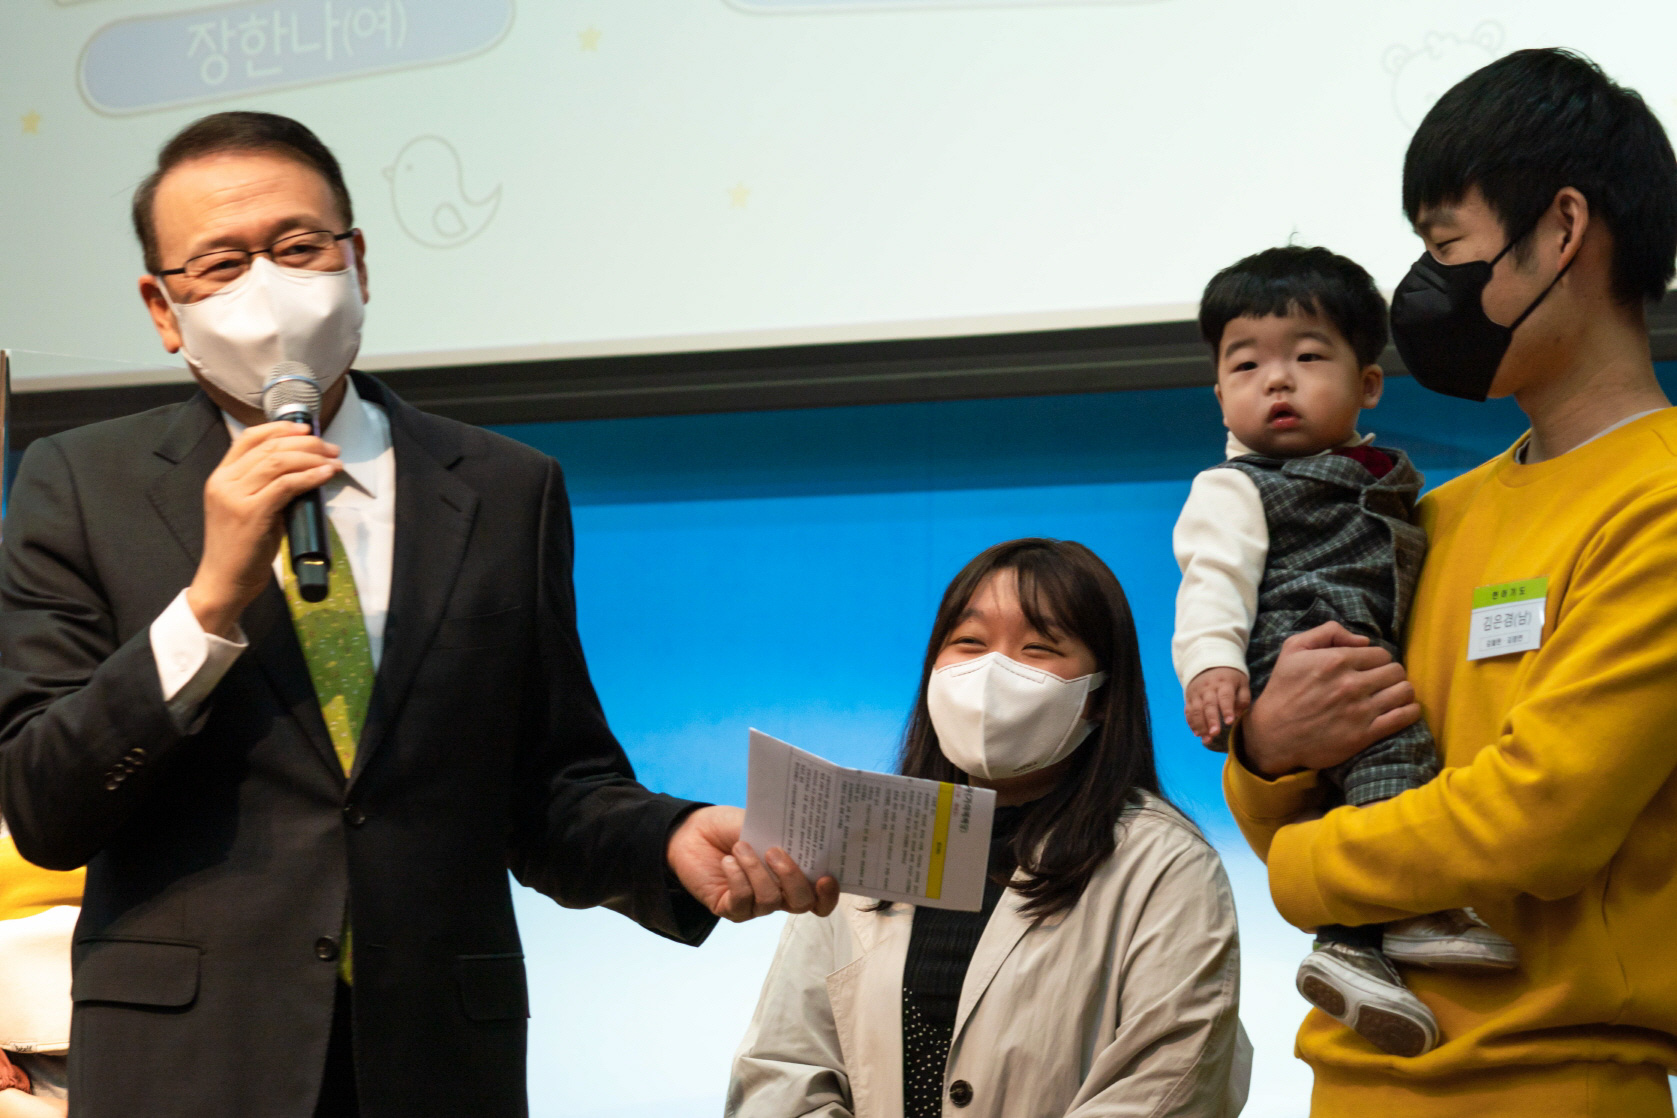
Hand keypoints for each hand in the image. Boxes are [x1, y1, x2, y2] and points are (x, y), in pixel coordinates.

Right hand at [188, 422, 341, 637]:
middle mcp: (223, 482)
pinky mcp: (250, 513)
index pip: (249, 438)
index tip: (305, 428)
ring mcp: (234, 496)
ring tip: (334, 461)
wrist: (224, 581)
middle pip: (270, 448)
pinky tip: (326, 474)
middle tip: (331, 448)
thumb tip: (303, 469)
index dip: (279, 428)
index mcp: (219, 477)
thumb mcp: (249, 509)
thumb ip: (266, 487)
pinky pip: (286, 484)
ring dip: (312, 457)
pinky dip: (310, 476)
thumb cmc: (242, 548)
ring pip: (279, 462)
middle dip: (306, 443)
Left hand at [666, 805, 838, 921]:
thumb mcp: (763, 826)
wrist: (695, 831)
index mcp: (793, 875)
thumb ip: (785, 835)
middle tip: (773, 852)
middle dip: (791, 878)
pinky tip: (727, 860)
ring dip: (755, 870)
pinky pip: (742, 901)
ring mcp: (755, 905)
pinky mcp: (731, 909)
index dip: (828, 895)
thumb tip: (808, 834)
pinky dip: (736, 876)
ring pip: (769, 900)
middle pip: (801, 904)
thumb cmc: (733, 827)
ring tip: (740, 846)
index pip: (819, 898)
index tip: (824, 877)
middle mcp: (779, 895)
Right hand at [1185, 666, 1249, 747]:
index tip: (1230, 722)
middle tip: (1215, 733)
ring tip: (1206, 739)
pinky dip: (1192, 723)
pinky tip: (1197, 734)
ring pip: (1196, 710)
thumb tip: (1238, 714)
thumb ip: (1243, 698)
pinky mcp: (1189, 698)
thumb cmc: (1230, 678)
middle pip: (1208, 705)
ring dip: (1200, 726)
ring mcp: (1197, 694)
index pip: (1225, 697)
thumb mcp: (1241, 682)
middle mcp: (1208, 688)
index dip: (1227, 709)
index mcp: (1224, 683)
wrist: (1208, 665)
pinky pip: (1188, 712)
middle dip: (1211, 720)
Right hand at [1241, 622, 1419, 776]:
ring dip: (1402, 691)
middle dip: (1391, 674)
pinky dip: (1410, 711)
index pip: (1381, 653)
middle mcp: (1350, 684)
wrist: (1273, 734)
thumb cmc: (1283, 689)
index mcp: (1336, 660)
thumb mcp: (1293, 648)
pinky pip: (1404, 717)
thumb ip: (1328, 632)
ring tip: (1391, 695)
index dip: (1377, 659)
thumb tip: (1364, 641)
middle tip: (1380, 682)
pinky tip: (1403, 709)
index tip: (1369, 668)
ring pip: (1404, 691)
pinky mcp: (1364, 734)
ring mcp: (1359, 710)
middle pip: (1396, 671)